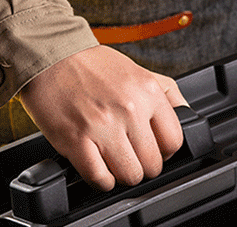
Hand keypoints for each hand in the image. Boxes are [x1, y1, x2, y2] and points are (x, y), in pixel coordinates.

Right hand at [19, 45, 187, 190]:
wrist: (50, 56)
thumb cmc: (90, 64)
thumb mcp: (138, 69)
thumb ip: (166, 92)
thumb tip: (186, 114)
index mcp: (147, 91)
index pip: (174, 141)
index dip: (164, 150)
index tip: (152, 147)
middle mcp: (129, 109)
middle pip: (153, 164)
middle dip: (142, 162)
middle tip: (128, 151)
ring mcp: (103, 127)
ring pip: (129, 176)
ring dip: (121, 172)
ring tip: (111, 157)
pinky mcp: (77, 141)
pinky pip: (100, 179)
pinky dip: (101, 178)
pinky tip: (96, 163)